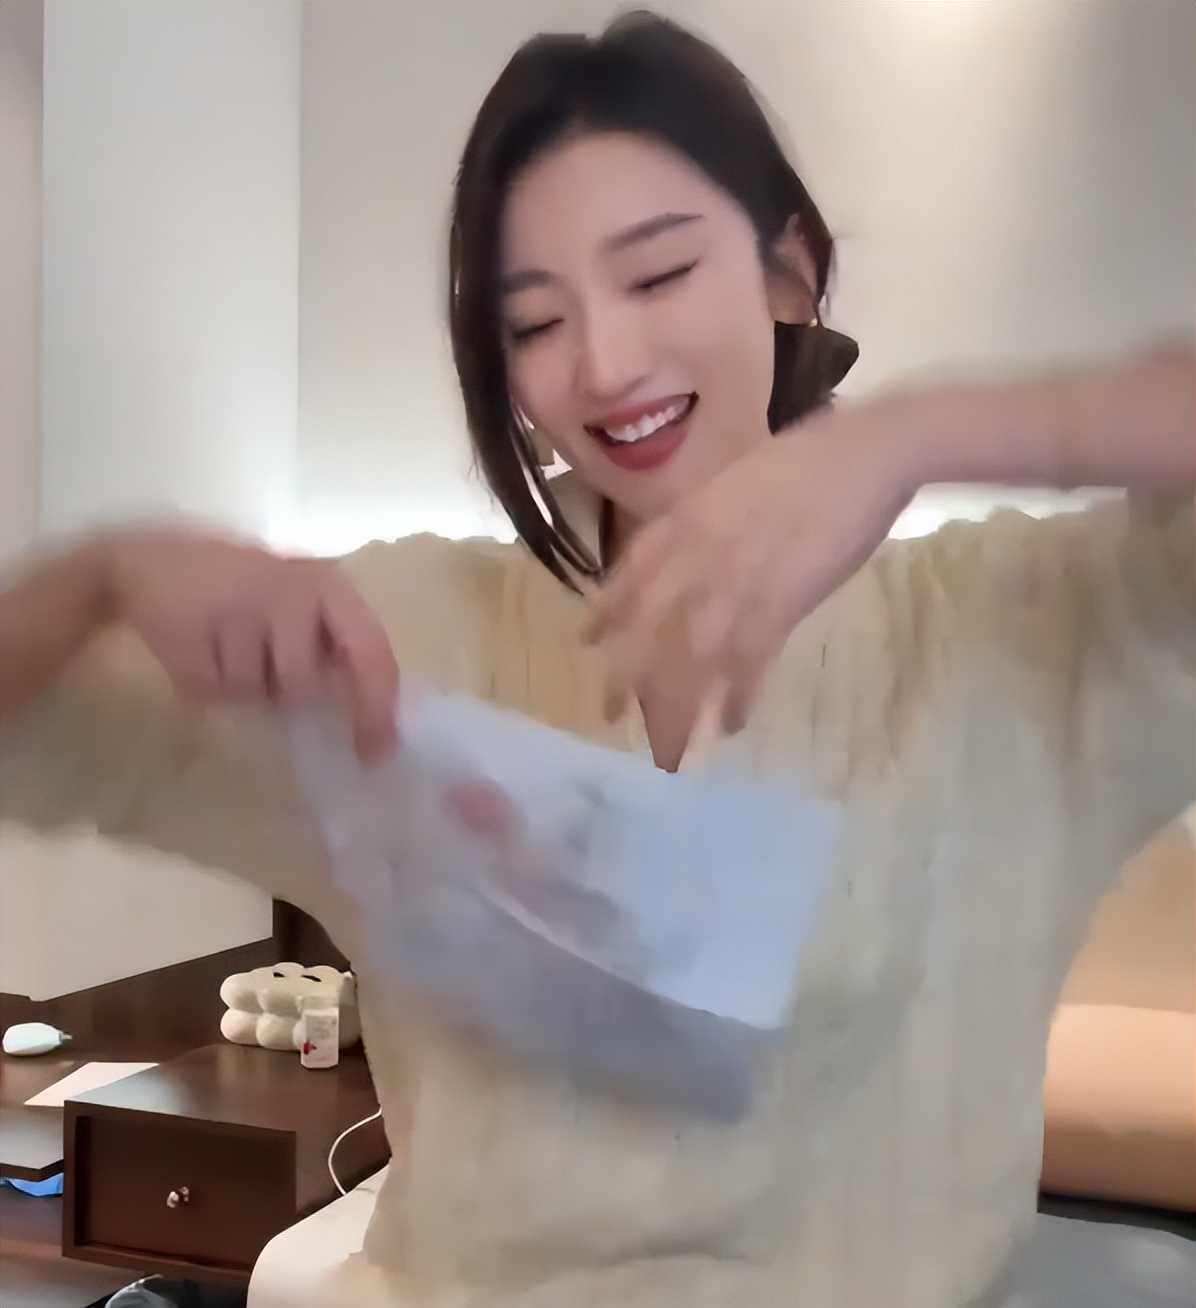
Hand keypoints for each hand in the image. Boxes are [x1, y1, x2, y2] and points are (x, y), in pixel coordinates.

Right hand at [103, 528, 398, 760]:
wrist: (152, 563)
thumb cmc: (243, 593)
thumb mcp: (302, 609)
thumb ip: (334, 650)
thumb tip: (369, 722)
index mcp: (329, 587)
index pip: (370, 651)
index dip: (377, 707)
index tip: (374, 755)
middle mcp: (291, 589)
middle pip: (302, 686)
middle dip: (281, 690)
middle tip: (259, 658)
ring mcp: (238, 605)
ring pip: (250, 691)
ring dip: (237, 685)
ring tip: (222, 645)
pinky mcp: (189, 629)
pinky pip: (209, 690)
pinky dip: (202, 684)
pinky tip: (196, 647)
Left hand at [584, 408, 915, 736]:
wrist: (863, 453)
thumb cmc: (803, 461)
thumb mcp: (731, 482)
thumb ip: (701, 519)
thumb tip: (684, 554)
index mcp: (684, 520)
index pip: (631, 575)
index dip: (607, 613)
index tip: (589, 644)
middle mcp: (696, 557)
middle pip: (648, 630)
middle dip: (628, 678)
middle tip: (613, 717)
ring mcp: (735, 583)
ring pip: (691, 660)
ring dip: (677, 709)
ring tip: (670, 750)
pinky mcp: (780, 605)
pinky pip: (747, 664)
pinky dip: (737, 697)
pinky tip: (730, 724)